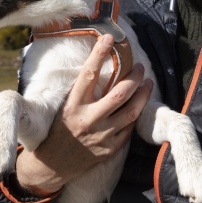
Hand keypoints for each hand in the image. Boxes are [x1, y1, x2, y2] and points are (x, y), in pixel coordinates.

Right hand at [16, 33, 152, 195]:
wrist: (53, 164)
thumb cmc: (59, 128)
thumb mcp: (65, 105)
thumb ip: (82, 90)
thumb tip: (100, 65)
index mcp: (73, 104)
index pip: (89, 74)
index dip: (99, 54)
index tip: (109, 38)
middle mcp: (88, 119)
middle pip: (119, 93)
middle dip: (134, 77)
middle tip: (140, 66)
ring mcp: (101, 136)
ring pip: (131, 112)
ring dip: (143, 94)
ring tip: (148, 82)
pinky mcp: (109, 149)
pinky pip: (129, 129)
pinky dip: (136, 114)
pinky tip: (140, 105)